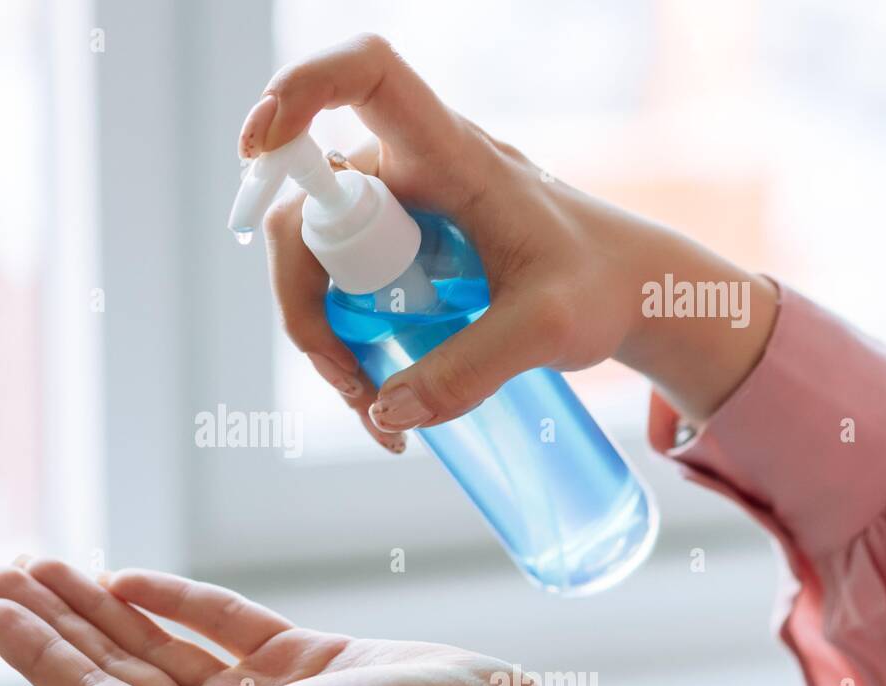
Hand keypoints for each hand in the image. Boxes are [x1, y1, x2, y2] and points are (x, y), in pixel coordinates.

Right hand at [245, 34, 777, 434]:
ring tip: (375, 405)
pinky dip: (341, 344)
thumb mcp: (548, 329)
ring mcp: (397, 210)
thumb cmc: (600, 285)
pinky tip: (380, 396)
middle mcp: (412, 168)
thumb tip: (388, 410)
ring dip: (322, 337)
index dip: (303, 87)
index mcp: (452, 154)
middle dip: (306, 303)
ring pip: (313, 259)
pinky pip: (336, 288)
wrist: (627, 291)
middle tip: (352, 383)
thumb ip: (471, 369)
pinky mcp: (394, 249)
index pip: (370, 75)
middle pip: (310, 209)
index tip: (258, 145)